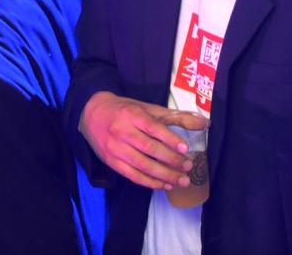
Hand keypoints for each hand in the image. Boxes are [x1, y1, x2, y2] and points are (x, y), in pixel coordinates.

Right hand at [79, 92, 205, 190]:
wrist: (91, 114)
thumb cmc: (124, 109)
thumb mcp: (145, 107)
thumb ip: (171, 116)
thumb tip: (201, 123)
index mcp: (132, 115)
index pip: (154, 129)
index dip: (170, 140)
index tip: (185, 149)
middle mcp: (122, 132)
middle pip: (149, 149)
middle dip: (170, 160)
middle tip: (188, 167)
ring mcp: (114, 149)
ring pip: (141, 165)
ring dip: (162, 175)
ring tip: (180, 181)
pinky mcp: (110, 162)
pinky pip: (131, 175)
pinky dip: (148, 182)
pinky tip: (162, 185)